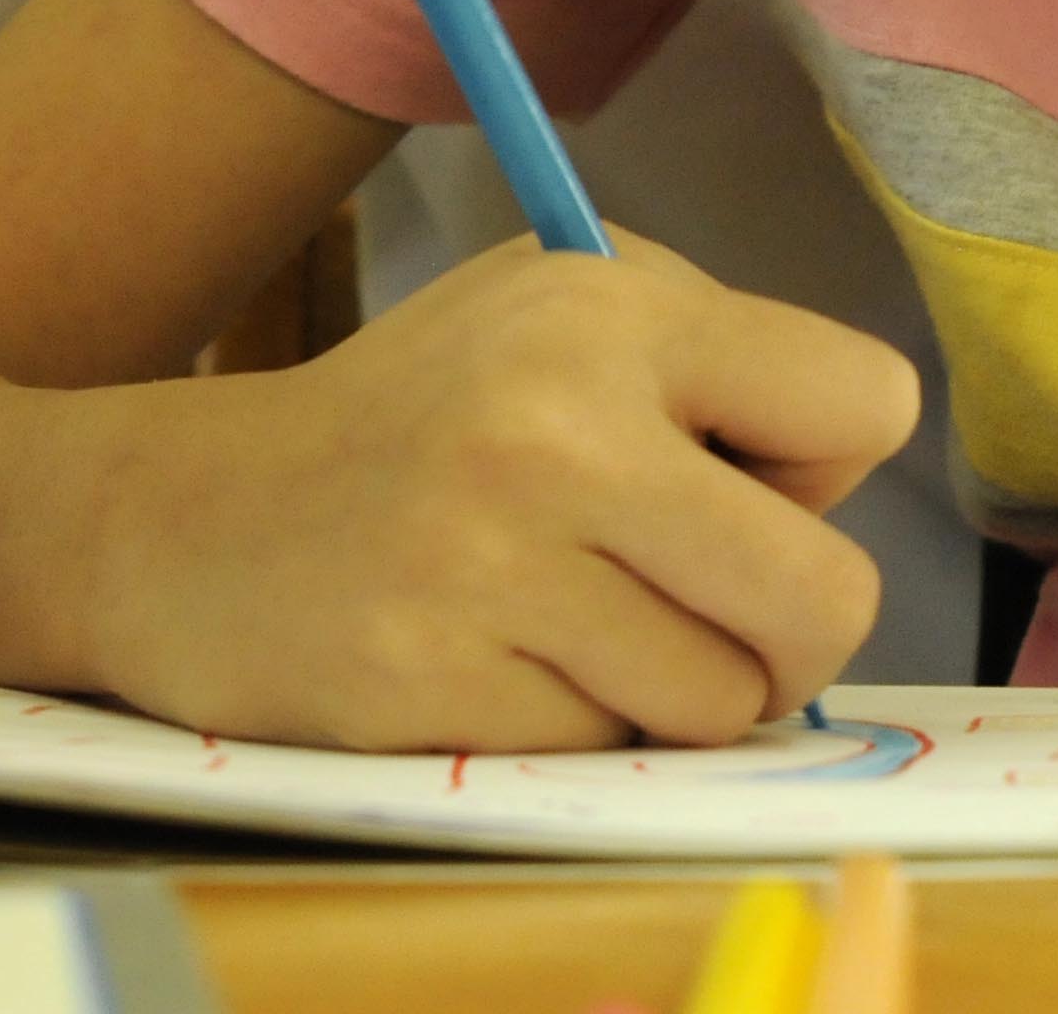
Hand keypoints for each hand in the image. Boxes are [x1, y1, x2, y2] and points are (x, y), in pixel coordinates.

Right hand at [81, 232, 919, 754]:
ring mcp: (488, 563)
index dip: (825, 461)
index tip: (740, 468)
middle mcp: (554, 425)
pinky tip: (493, 654)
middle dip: (795, 627)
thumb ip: (719, 370)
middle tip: (718, 606)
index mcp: (612, 308)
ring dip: (676, 684)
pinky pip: (607, 748)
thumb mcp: (565, 313)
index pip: (869, 402)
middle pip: (829, 598)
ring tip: (576, 615)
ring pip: (723, 700)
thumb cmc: (429, 416)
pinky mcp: (433, 684)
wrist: (188, 517)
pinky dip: (575, 721)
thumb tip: (834, 498)